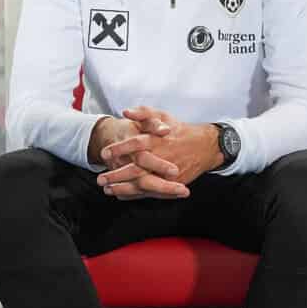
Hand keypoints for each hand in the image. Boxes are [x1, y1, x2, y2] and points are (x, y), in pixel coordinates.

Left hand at [95, 107, 220, 199]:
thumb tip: (126, 112)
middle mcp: (162, 158)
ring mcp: (168, 174)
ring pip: (143, 184)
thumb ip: (144, 113)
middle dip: (117, 175)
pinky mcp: (172, 184)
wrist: (206, 146)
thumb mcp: (163, 116)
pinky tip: (121, 195)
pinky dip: (135, 195)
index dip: (120, 149)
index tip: (105, 154)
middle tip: (101, 179)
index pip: (137, 144)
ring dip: (123, 188)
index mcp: (158, 140)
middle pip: (137, 169)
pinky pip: (152, 192)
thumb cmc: (180, 130)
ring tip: (107, 189)